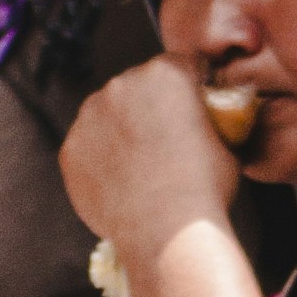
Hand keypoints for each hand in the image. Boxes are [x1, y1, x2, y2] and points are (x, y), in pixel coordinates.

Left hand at [60, 55, 245, 254]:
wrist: (167, 230)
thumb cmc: (206, 186)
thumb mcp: (226, 142)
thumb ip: (212, 120)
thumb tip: (213, 121)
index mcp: (165, 73)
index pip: (178, 66)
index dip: (188, 85)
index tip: (191, 105)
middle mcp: (121, 84)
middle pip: (137, 86)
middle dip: (149, 105)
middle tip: (163, 139)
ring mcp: (89, 117)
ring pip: (106, 115)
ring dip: (119, 130)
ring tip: (139, 165)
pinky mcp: (69, 150)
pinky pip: (87, 148)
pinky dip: (99, 159)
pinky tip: (119, 183)